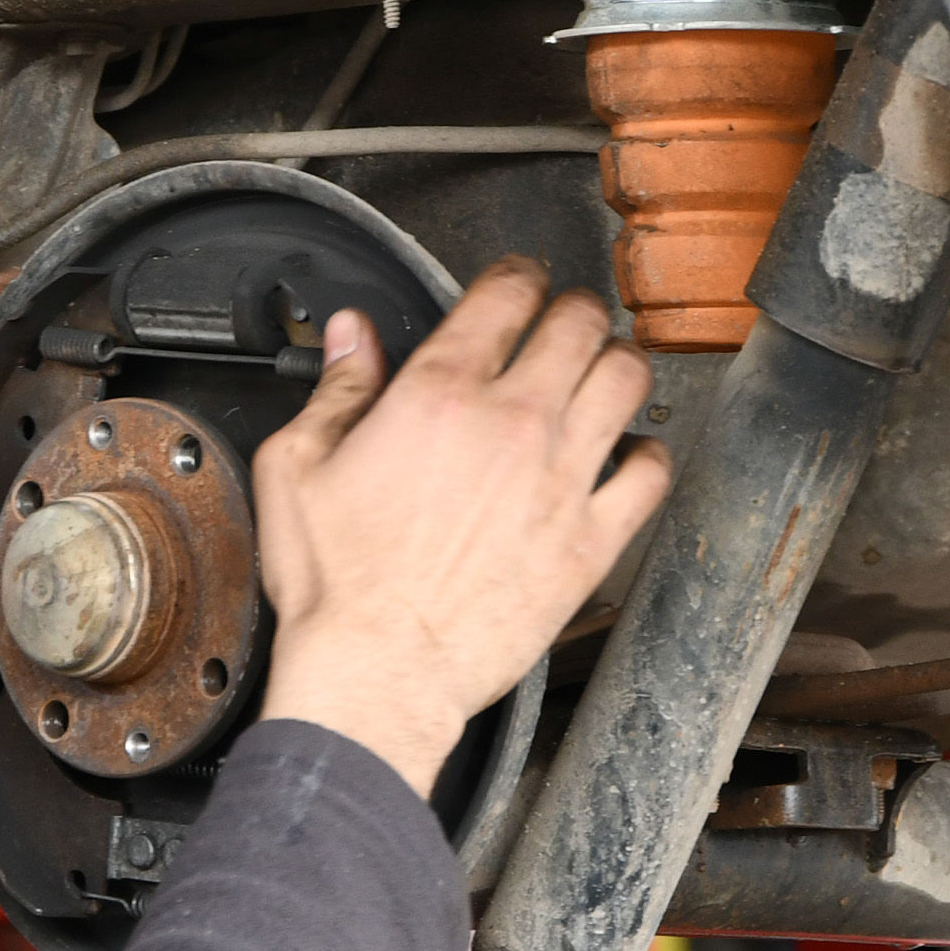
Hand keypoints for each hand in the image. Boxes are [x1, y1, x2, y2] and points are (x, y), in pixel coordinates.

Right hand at [256, 259, 672, 795]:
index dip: (518, 276)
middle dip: (574, 311)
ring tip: (604, 373)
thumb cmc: (338, 587)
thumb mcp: (299, 467)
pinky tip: (631, 457)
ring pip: (627, 381)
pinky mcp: (589, 541)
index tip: (519, 285)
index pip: (506, 294)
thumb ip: (337, 389)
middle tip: (566, 323)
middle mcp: (511, 424)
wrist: (377, 674)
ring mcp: (559, 480)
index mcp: (438, 394)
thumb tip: (354, 335)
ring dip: (619, 365)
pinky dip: (648, 456)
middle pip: (579, 324)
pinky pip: (650, 475)